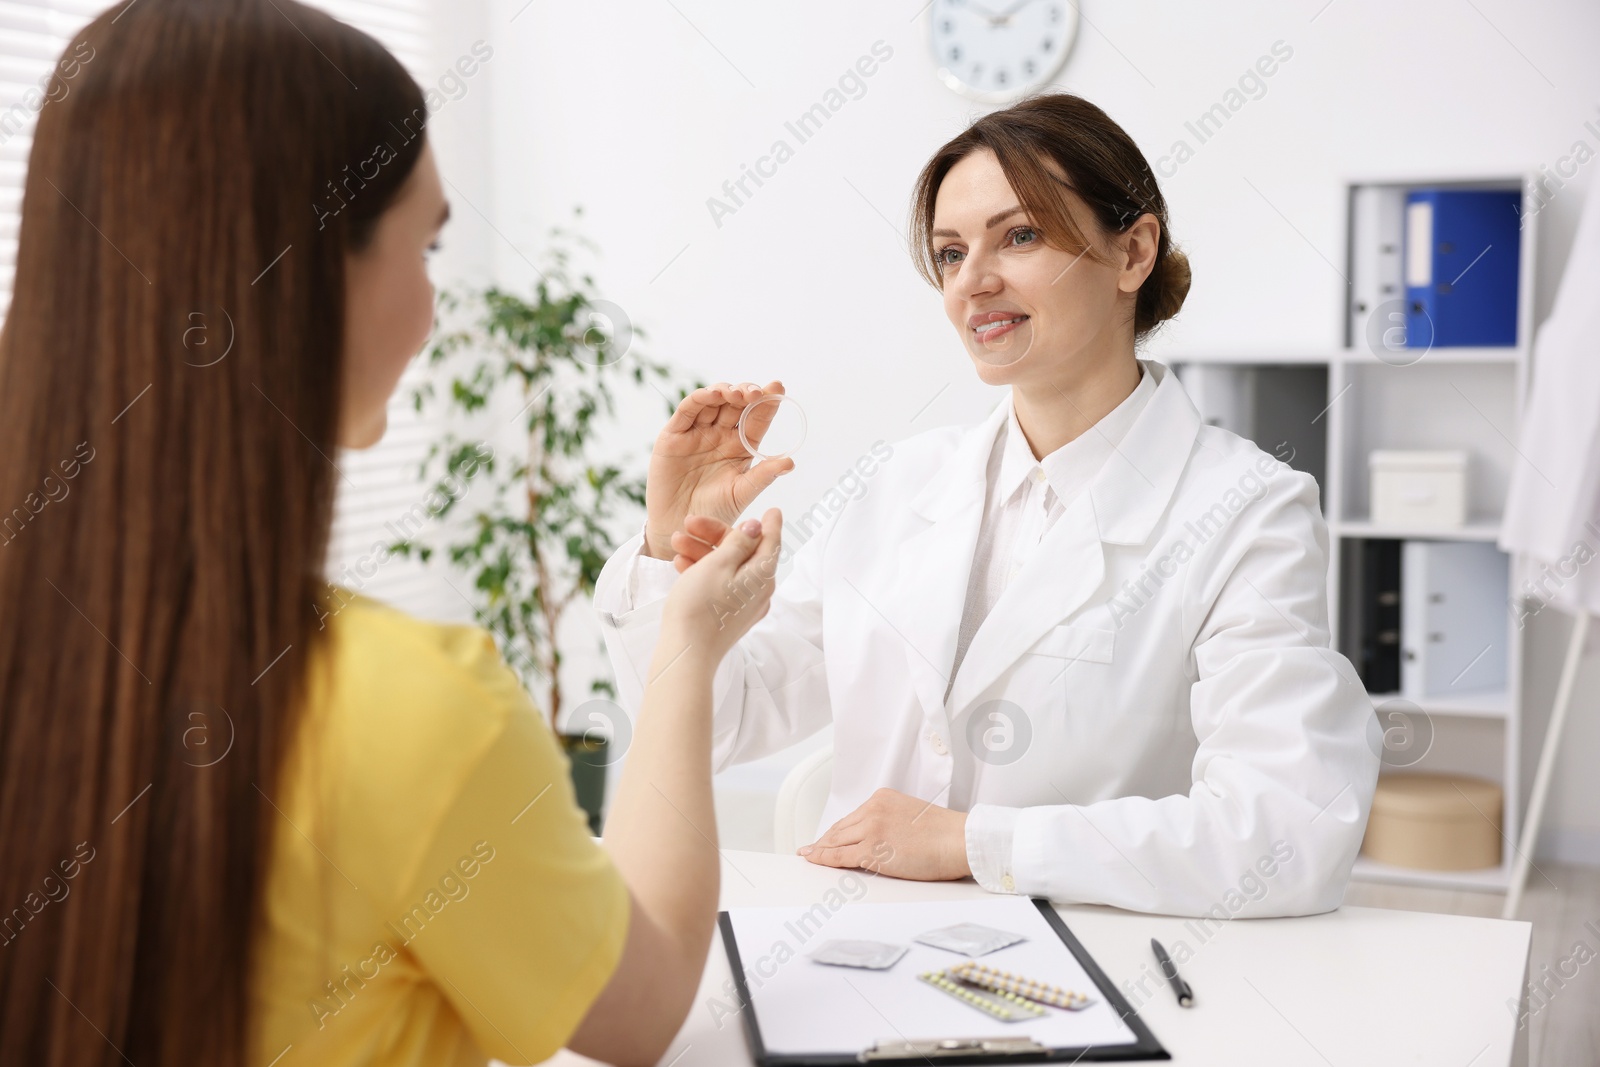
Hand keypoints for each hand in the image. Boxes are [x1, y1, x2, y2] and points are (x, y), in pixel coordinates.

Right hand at [644, 383, 794, 559]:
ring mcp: (697, 432)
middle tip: (757, 393)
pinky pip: (687, 410)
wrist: (679, 528)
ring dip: (725, 392)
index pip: (757, 418)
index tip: (779, 388)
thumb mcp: (742, 493)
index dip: (768, 401)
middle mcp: (720, 434)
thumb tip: (790, 462)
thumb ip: (763, 476)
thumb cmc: (713, 512)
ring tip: (737, 395)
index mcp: (741, 445)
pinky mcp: (674, 435)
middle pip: (735, 404)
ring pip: (712, 401)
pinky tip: (713, 395)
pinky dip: (700, 398)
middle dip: (747, 393)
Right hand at [658, 508, 781, 663]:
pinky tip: (682, 565)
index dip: (770, 523)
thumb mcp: (718, 564)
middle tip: (690, 522)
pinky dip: (705, 572)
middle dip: (717, 535)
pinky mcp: (730, 617)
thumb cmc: (700, 607)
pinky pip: (722, 585)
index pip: (772, 541)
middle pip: (745, 553)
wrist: (686, 652)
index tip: (772, 510)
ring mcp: (746, 606)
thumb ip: (739, 542)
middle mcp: (760, 591)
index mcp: (763, 575)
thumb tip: (756, 527)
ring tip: (676, 544)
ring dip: (704, 552)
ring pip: (729, 568)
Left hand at [799, 788, 971, 880]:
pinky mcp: (871, 849)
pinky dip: (823, 858)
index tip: (826, 837)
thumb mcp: (910, 815)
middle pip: (840, 828)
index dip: (836, 830)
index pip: (852, 817)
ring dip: (820, 850)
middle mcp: (873, 809)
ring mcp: (871, 829)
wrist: (959, 839)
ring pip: (836, 841)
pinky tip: (814, 860)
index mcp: (882, 798)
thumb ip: (890, 821)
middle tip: (811, 849)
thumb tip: (878, 838)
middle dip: (824, 840)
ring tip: (809, 856)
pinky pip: (839, 856)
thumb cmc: (944, 832)